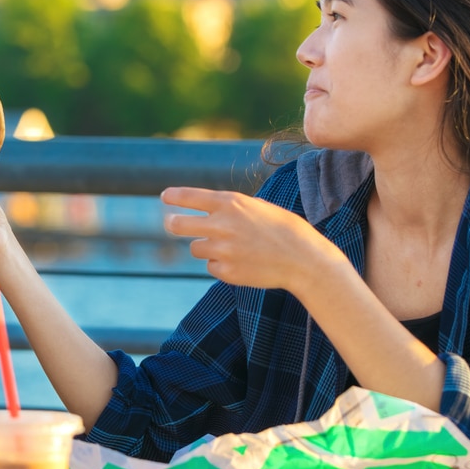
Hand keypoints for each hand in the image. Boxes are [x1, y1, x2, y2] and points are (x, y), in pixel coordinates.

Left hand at [161, 186, 344, 293]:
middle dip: (173, 223)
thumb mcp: (258, 207)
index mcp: (230, 203)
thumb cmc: (285, 230)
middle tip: (172, 223)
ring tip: (233, 247)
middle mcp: (221, 225)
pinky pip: (212, 266)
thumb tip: (210, 212)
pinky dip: (221, 265)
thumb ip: (232, 208)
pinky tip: (242, 262)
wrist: (304, 260)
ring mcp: (222, 250)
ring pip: (196, 248)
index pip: (190, 197)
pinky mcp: (225, 272)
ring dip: (207, 247)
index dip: (174, 196)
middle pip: (178, 225)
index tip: (165, 196)